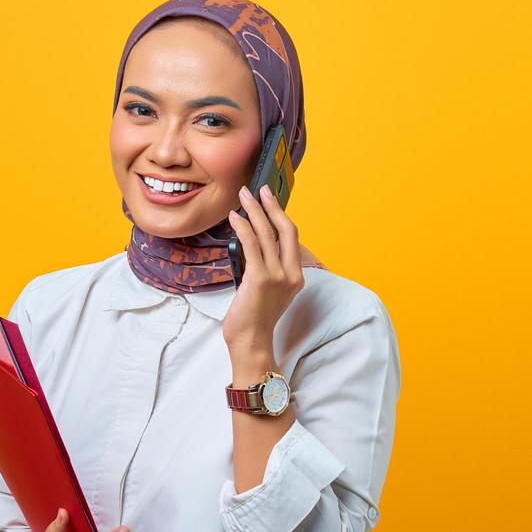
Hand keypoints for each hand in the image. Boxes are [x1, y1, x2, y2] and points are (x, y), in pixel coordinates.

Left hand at [224, 184, 304, 350]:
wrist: (252, 342)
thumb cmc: (255, 319)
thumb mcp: (269, 292)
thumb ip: (268, 269)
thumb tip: (253, 243)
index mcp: (297, 277)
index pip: (291, 238)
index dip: (281, 215)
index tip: (270, 200)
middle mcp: (291, 274)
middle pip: (285, 229)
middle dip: (272, 205)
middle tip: (261, 189)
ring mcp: (277, 276)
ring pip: (266, 233)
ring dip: (254, 211)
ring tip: (243, 197)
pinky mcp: (260, 278)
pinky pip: (251, 245)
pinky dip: (242, 227)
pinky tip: (234, 218)